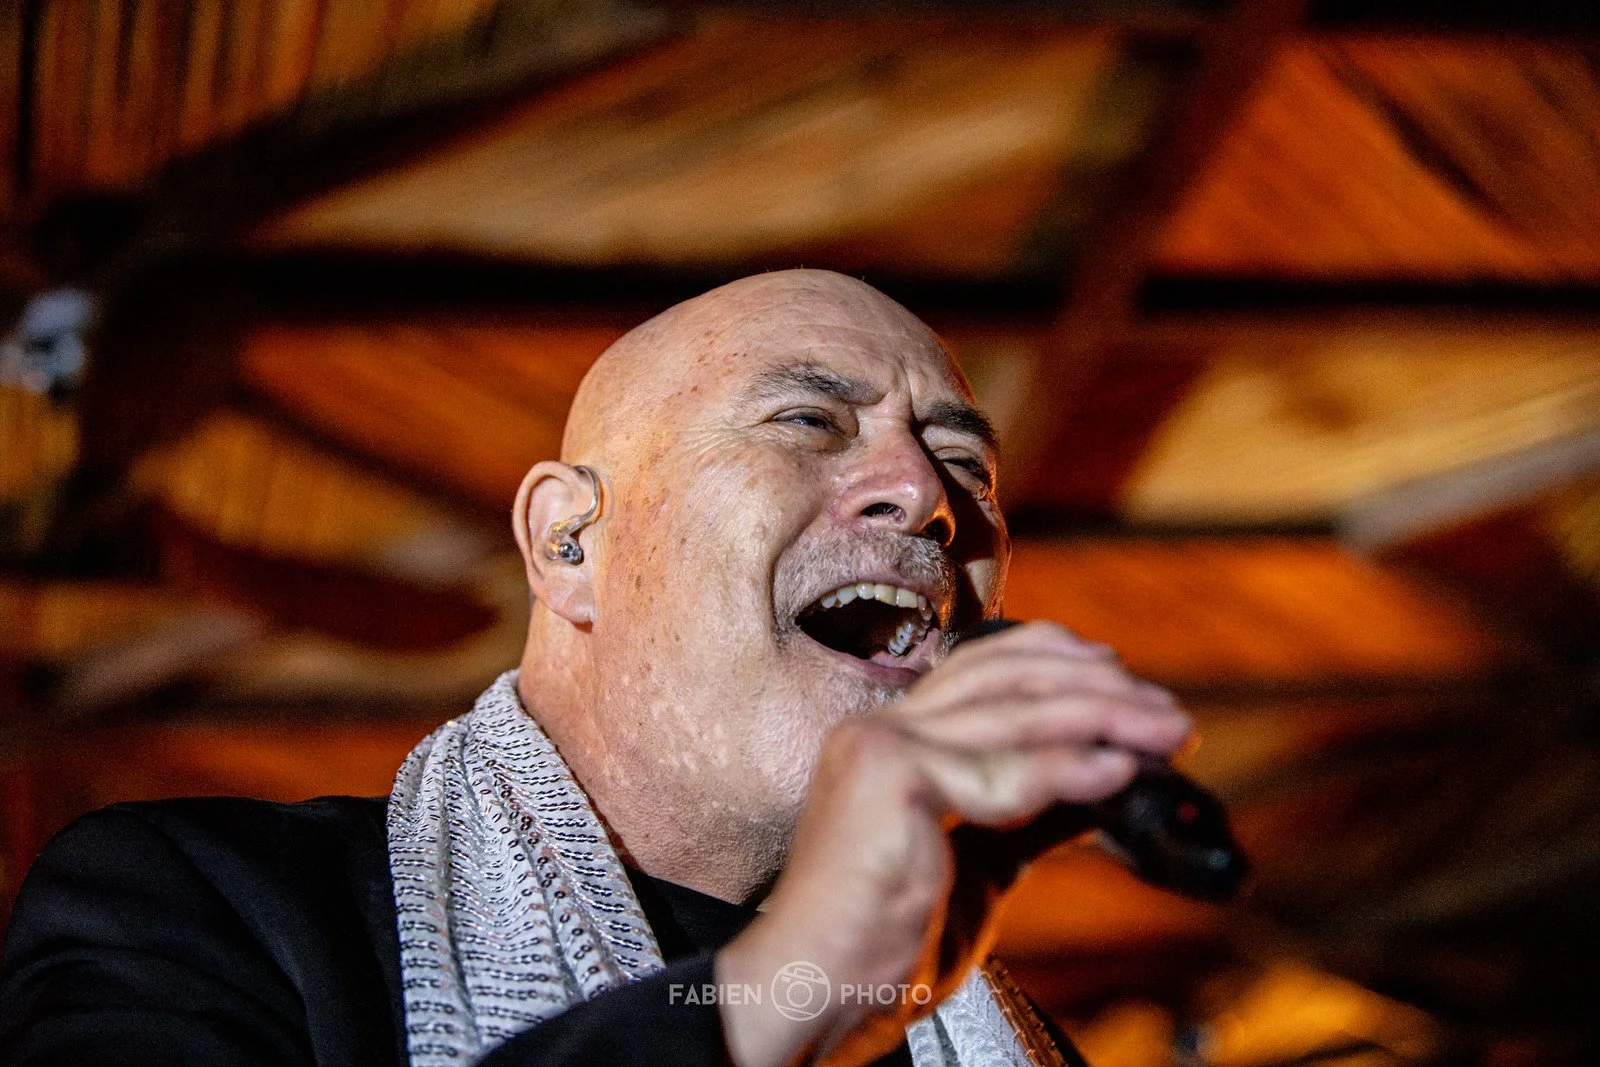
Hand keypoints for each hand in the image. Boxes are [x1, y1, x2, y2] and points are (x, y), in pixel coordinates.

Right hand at [715, 621, 1192, 1064]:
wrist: (815, 989)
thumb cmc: (880, 944)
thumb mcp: (977, 865)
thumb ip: (1029, 815)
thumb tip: (1103, 782)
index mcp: (890, 738)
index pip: (982, 665)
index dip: (1060, 660)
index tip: (1124, 678)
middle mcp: (882, 727)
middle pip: (1006, 676)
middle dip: (1100, 687)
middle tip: (1168, 715)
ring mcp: (882, 745)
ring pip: (1014, 713)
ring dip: (1106, 719)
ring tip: (1166, 734)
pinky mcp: (892, 779)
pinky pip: (1002, 771)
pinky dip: (1070, 769)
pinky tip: (1119, 772)